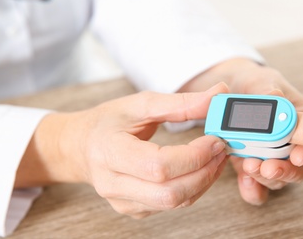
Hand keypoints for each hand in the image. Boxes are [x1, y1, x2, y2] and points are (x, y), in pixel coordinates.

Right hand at [15, 83, 228, 218]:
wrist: (82, 146)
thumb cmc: (108, 122)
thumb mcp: (140, 104)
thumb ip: (180, 103)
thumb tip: (218, 94)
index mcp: (110, 152)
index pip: (158, 166)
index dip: (193, 156)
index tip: (215, 139)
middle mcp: (113, 183)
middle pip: (170, 193)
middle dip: (204, 172)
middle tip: (220, 149)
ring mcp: (122, 201)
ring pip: (174, 203)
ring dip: (203, 181)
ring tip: (214, 158)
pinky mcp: (133, 209)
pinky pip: (170, 205)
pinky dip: (192, 188)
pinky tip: (198, 169)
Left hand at [179, 58, 302, 204]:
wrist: (231, 92)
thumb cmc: (254, 84)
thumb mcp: (259, 82)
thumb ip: (265, 90)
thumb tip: (274, 95)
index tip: (297, 156)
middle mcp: (294, 145)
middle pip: (301, 168)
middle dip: (285, 171)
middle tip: (268, 167)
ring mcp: (274, 160)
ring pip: (280, 180)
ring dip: (265, 178)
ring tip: (248, 167)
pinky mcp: (255, 169)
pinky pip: (258, 188)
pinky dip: (252, 190)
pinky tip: (244, 182)